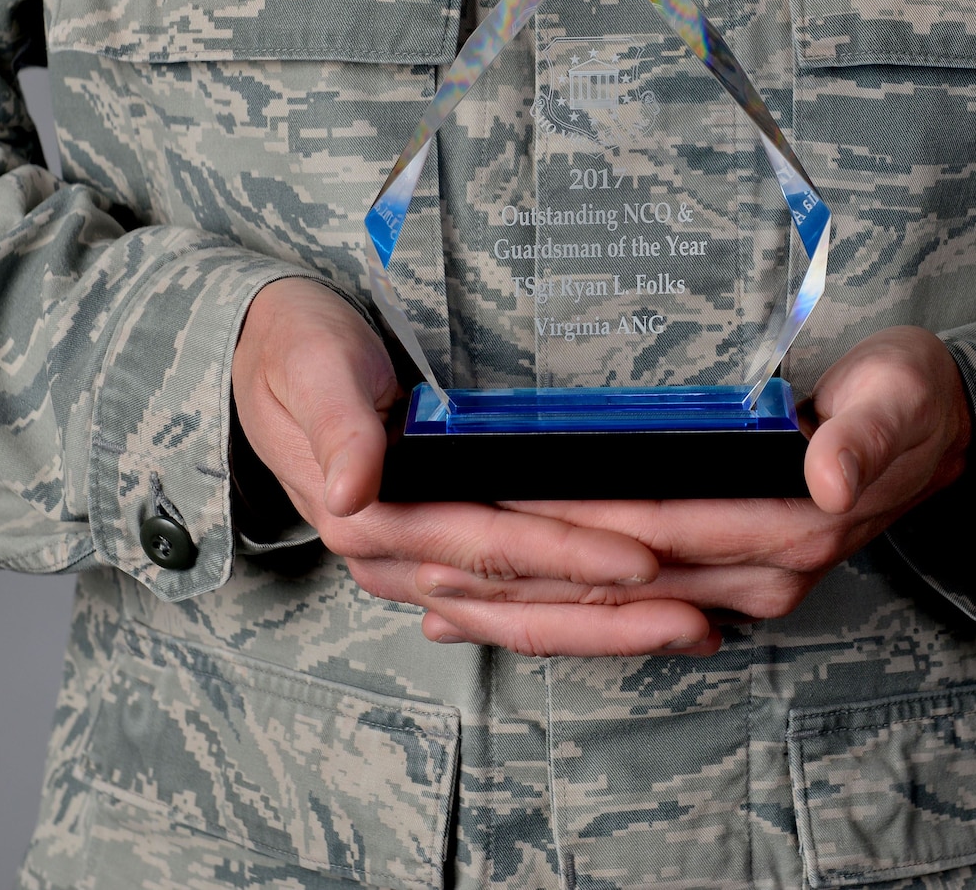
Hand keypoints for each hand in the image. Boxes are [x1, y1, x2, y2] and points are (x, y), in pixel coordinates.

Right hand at [233, 279, 718, 655]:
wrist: (262, 354)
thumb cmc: (294, 348)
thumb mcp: (308, 364)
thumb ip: (336, 424)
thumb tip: (355, 488)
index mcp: (374, 515)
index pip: (488, 545)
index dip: (565, 555)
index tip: (641, 559)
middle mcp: (403, 556)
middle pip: (526, 597)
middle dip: (620, 609)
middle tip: (712, 608)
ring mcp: (426, 564)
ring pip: (532, 614)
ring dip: (617, 627)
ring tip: (704, 627)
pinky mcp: (447, 557)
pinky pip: (524, 605)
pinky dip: (588, 618)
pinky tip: (653, 619)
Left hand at [410, 326, 972, 652]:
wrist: (947, 431)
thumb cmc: (912, 397)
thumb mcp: (900, 395)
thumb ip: (864, 436)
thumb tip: (828, 476)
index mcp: (792, 525)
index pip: (661, 530)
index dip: (580, 524)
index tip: (499, 511)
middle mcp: (766, 570)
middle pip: (628, 577)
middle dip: (532, 570)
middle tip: (432, 554)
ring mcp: (749, 582)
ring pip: (625, 599)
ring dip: (535, 596)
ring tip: (436, 586)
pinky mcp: (736, 575)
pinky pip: (640, 598)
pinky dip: (566, 601)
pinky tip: (493, 605)